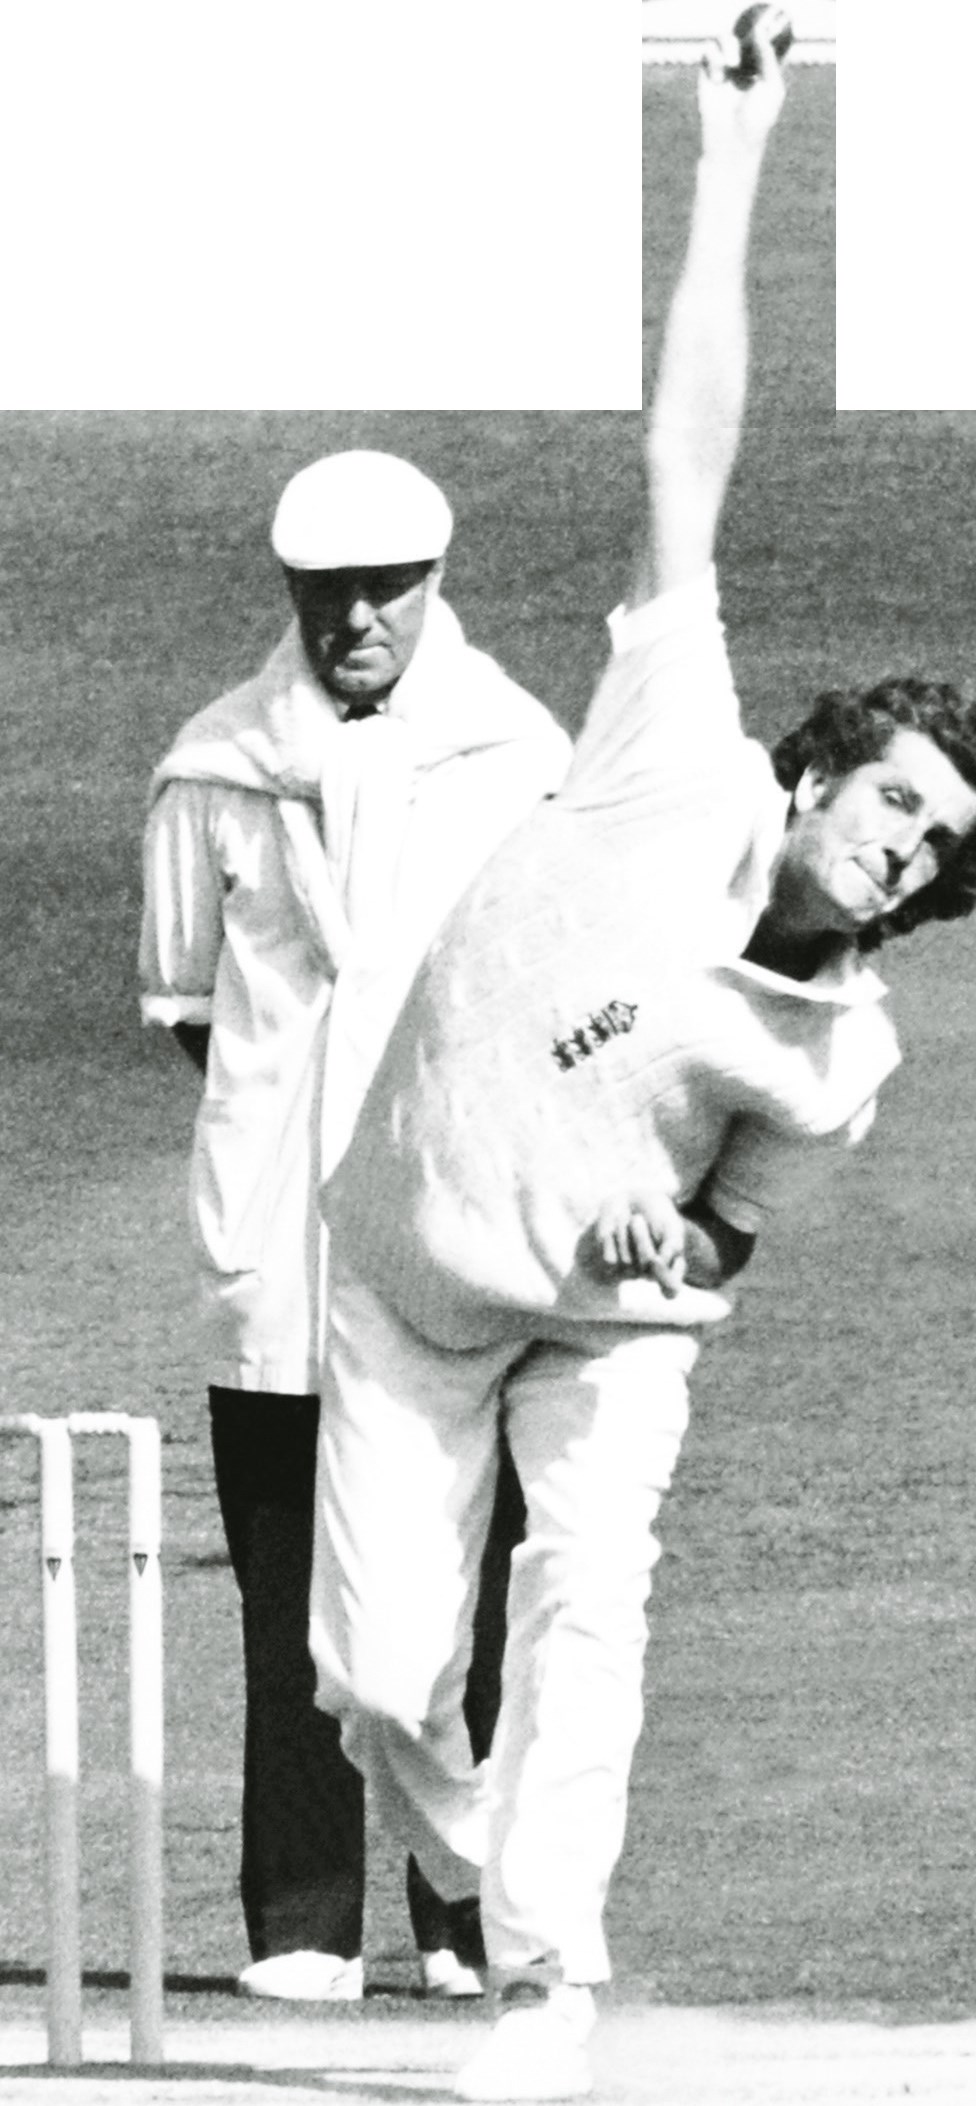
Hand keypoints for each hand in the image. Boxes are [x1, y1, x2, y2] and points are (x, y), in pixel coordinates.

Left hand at [594, 1191, 686, 1296]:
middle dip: (641, 1239)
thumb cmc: (656, 1214)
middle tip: (637, 1218)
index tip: (657, 1259)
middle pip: (647, 1265)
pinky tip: (613, 1227)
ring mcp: (631, 1271)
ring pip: (627, 1260)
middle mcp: (651, 1274)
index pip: (671, 1289)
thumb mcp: (672, 1225)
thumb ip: (672, 1245)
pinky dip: (611, 1239)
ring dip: (625, 1234)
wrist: (630, 1200)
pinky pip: (610, 1259)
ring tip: (628, 1220)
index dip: (666, 1280)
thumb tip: (660, 1262)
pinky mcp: (611, 1265)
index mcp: (671, 1268)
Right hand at [698, 8, 787, 161]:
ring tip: (733, 63)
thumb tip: (760, 33)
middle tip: (748, 39)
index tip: (765, 28)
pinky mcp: (706, 76)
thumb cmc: (757, 120)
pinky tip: (719, 77)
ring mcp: (723, 71)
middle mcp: (741, 68)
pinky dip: (714, 57)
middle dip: (744, 35)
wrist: (732, 143)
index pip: (760, 43)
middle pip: (741, 36)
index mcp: (760, 71)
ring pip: (723, 39)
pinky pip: (708, 51)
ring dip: (728, 45)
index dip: (762, 33)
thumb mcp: (772, 87)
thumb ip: (768, 58)